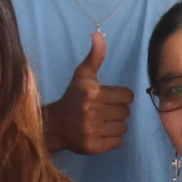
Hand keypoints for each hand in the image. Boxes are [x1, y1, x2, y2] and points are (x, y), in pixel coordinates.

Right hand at [43, 29, 132, 156]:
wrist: (54, 125)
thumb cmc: (72, 98)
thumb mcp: (82, 76)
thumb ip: (95, 56)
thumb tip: (99, 34)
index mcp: (93, 93)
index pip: (127, 96)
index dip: (120, 96)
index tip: (108, 98)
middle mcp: (92, 112)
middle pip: (126, 112)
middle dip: (118, 111)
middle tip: (104, 111)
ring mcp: (92, 131)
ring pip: (124, 127)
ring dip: (116, 125)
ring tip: (102, 122)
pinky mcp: (93, 147)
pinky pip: (119, 141)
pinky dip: (113, 138)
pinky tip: (101, 133)